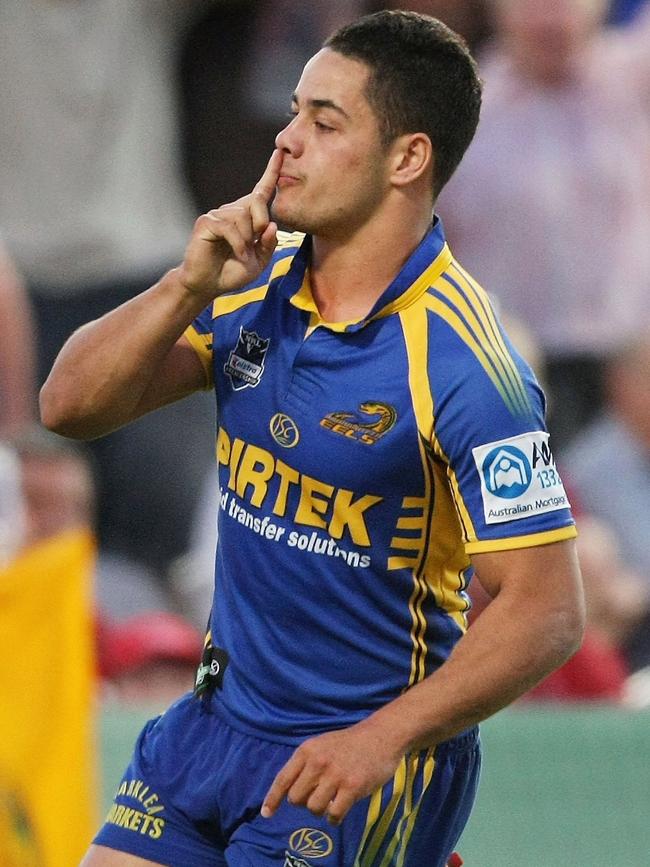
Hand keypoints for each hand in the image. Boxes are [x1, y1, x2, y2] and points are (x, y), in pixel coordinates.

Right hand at [177, 150, 282, 301]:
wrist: (207, 285)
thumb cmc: (231, 272)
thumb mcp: (259, 261)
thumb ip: (268, 244)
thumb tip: (272, 224)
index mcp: (247, 217)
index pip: (261, 192)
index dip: (271, 172)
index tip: (280, 152)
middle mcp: (232, 211)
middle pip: (256, 202)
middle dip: (261, 222)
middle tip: (254, 245)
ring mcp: (218, 215)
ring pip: (243, 216)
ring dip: (247, 240)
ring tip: (242, 255)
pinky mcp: (206, 223)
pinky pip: (229, 227)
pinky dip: (237, 243)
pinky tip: (237, 253)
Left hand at [261, 719, 404, 825]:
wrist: (381, 736)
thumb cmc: (349, 743)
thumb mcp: (322, 745)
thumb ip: (306, 764)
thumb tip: (291, 792)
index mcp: (307, 750)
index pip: (283, 779)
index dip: (272, 799)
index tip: (266, 814)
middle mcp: (317, 762)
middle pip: (296, 799)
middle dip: (305, 802)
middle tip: (318, 795)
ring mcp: (335, 775)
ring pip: (313, 808)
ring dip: (322, 809)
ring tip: (333, 800)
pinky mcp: (352, 787)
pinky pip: (333, 814)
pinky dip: (335, 817)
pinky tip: (341, 809)